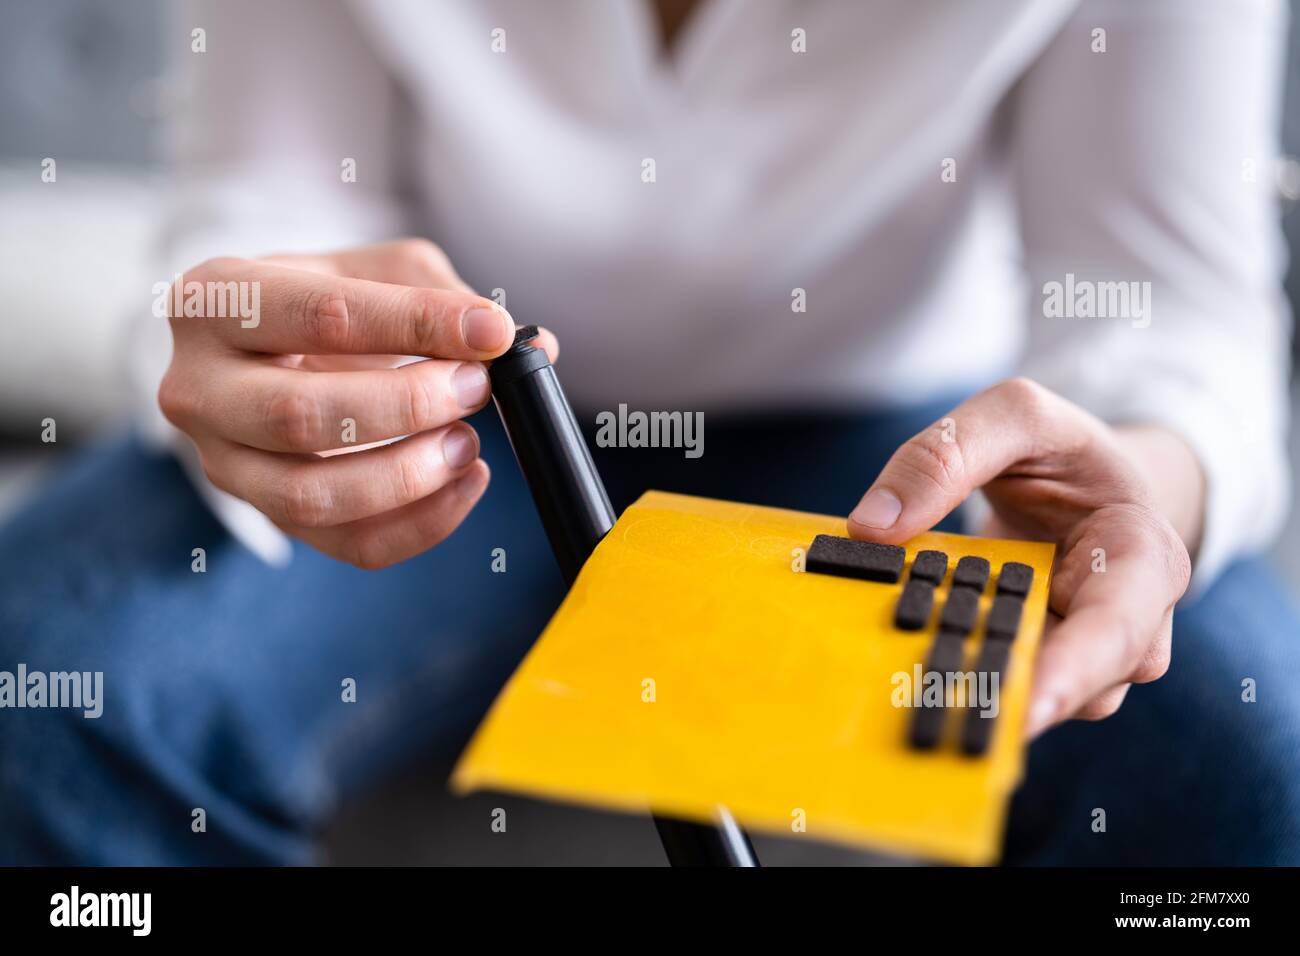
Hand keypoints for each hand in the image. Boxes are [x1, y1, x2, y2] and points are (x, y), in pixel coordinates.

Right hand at [159, 239, 557, 567]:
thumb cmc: (327, 298)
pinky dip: (420, 524)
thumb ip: (446, 299)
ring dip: (409, 475)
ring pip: (311, 496)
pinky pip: (344, 543)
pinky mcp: (264, 514)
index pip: (323, 316)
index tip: (491, 333)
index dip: (418, 325)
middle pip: (302, 416)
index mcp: (217, 299)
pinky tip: (465, 484)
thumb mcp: (378, 270)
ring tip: (469, 442)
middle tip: (476, 387)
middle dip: (410, 406)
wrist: (266, 348)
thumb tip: (528, 345)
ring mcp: (221, 461)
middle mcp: (199, 386)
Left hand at [847, 378, 1194, 736]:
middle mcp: (1128, 623)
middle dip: (1015, 700)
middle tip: (946, 712)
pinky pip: (998, 684)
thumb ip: (947, 455)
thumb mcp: (1016, 417)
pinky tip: (913, 678)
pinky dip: (956, 678)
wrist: (1081, 481)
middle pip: (1085, 686)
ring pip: (1038, 697)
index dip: (1075, 673)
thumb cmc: (1062, 450)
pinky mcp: (1034, 664)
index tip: (1024, 709)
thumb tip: (871, 526)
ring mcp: (1081, 654)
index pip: (1121, 627)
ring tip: (917, 693)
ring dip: (979, 693)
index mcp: (1141, 557)